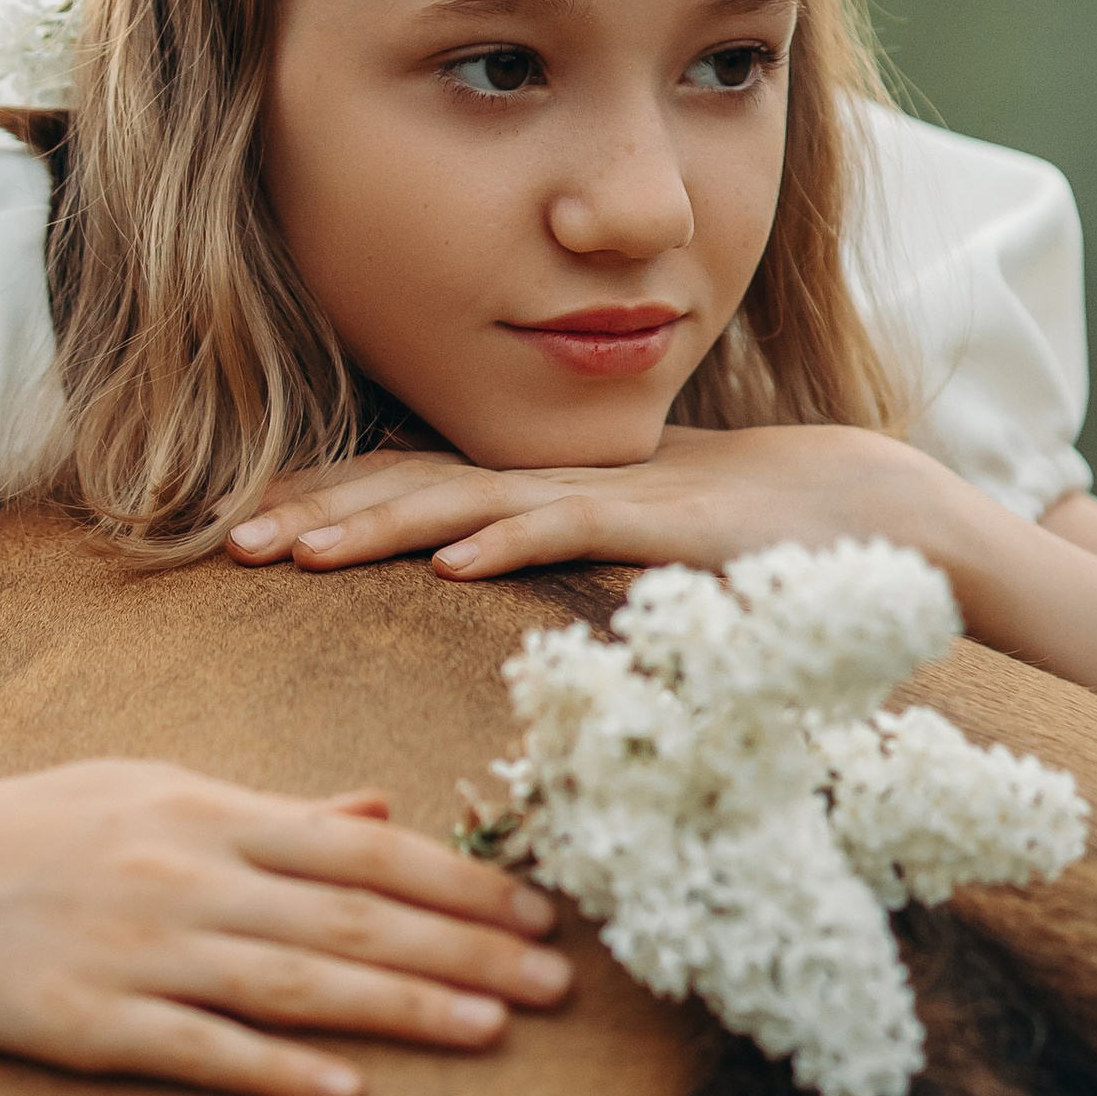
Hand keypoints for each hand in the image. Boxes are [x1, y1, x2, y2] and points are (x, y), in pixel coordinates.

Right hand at [0, 760, 572, 1095]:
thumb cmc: (30, 832)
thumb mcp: (150, 792)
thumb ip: (273, 811)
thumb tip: (380, 811)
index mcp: (207, 811)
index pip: (363, 849)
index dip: (459, 881)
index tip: (537, 912)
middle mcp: (185, 874)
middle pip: (351, 916)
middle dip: (464, 949)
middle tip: (555, 983)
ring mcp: (139, 951)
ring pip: (295, 983)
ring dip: (402, 1006)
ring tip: (490, 1030)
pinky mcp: (89, 1023)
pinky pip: (199, 1051)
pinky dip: (276, 1070)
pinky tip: (347, 1092)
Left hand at [226, 423, 975, 583]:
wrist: (867, 508)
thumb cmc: (743, 552)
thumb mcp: (622, 574)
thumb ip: (557, 585)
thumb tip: (490, 612)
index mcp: (535, 494)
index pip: (408, 490)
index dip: (328, 508)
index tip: (245, 539)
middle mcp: (553, 483)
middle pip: (409, 486)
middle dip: (317, 512)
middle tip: (230, 544)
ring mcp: (601, 493)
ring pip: (466, 500)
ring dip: (378, 523)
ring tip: (301, 551)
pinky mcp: (657, 518)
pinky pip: (567, 523)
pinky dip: (506, 536)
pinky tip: (450, 558)